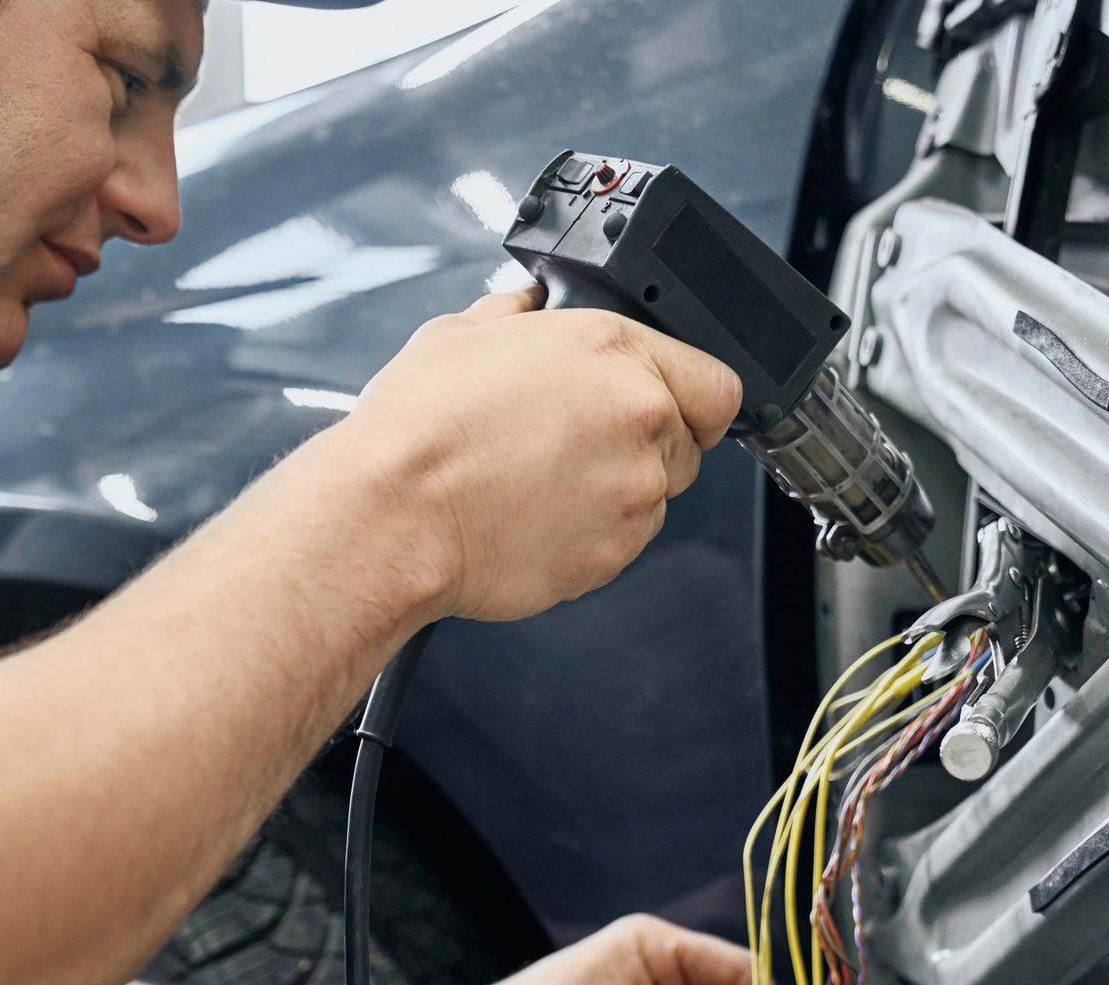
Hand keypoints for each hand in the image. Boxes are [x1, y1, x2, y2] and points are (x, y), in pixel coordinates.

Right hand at [341, 285, 741, 622]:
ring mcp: (634, 493)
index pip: (716, 383)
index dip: (693, 397)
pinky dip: (590, 534)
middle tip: (575, 444)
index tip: (669, 407)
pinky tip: (533, 515)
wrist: (392, 515)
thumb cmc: (420, 429)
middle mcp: (641, 420)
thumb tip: (531, 304)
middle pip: (686, 443)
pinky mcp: (614, 555)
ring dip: (614, 490)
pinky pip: (621, 542)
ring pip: (653, 495)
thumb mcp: (464, 332)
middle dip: (642, 444)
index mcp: (617, 354)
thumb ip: (520, 313)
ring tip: (539, 481)